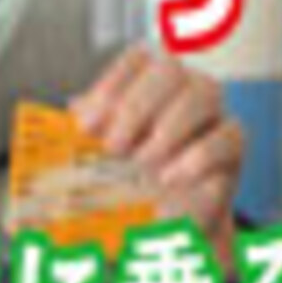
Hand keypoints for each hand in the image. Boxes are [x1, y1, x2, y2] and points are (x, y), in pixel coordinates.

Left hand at [71, 45, 243, 265]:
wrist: (166, 222)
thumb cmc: (128, 181)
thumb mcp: (95, 159)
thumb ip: (78, 139)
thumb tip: (48, 140)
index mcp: (147, 82)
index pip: (134, 60)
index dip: (111, 85)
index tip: (86, 125)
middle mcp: (181, 88)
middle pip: (168, 69)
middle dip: (136, 105)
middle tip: (112, 145)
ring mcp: (212, 113)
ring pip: (202, 93)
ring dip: (167, 127)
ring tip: (143, 162)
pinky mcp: (232, 146)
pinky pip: (226, 136)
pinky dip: (197, 155)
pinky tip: (172, 176)